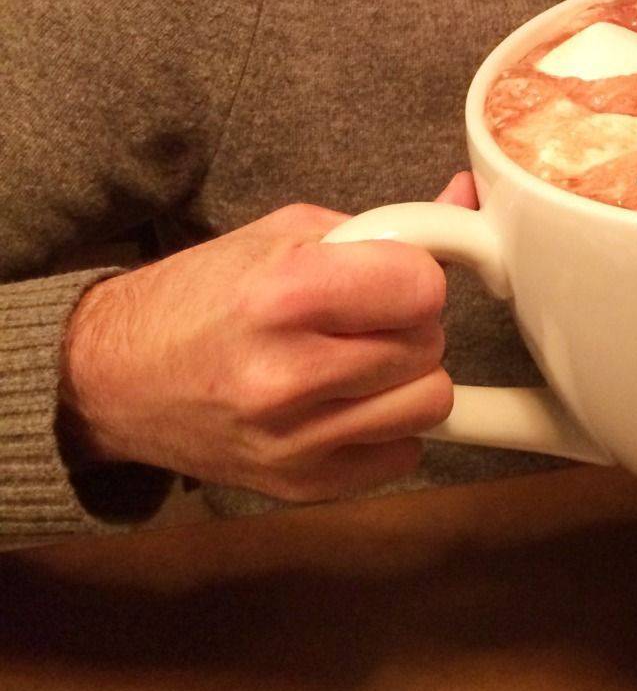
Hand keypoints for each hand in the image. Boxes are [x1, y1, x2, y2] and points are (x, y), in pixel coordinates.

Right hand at [59, 173, 478, 501]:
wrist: (116, 378)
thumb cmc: (203, 295)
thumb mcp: (285, 233)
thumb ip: (382, 226)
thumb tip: (466, 204)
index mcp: (284, 295)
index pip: (421, 287)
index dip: (417, 275)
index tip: (395, 274)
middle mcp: (288, 375)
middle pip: (429, 346)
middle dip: (411, 324)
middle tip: (370, 316)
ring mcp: (294, 441)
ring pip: (428, 403)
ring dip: (406, 377)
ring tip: (360, 358)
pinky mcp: (300, 487)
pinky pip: (402, 455)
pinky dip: (386, 426)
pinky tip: (344, 401)